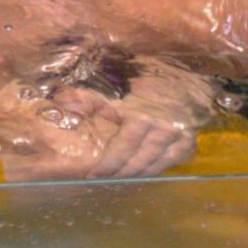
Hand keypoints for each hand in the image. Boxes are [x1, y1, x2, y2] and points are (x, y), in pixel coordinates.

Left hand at [0, 87, 196, 180]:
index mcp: (141, 119)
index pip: (120, 153)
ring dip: (136, 173)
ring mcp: (179, 137)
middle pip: (136, 163)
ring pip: (154, 166)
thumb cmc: (145, 74)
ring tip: (121, 177)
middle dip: (118, 173)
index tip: (93, 175)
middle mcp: (162, 131)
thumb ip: (87, 98)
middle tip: (104, 180)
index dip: (106, 166)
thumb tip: (58, 103)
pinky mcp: (189, 140)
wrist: (183, 67)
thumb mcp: (113, 85)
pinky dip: (158, 167)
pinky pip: (171, 162)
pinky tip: (146, 169)